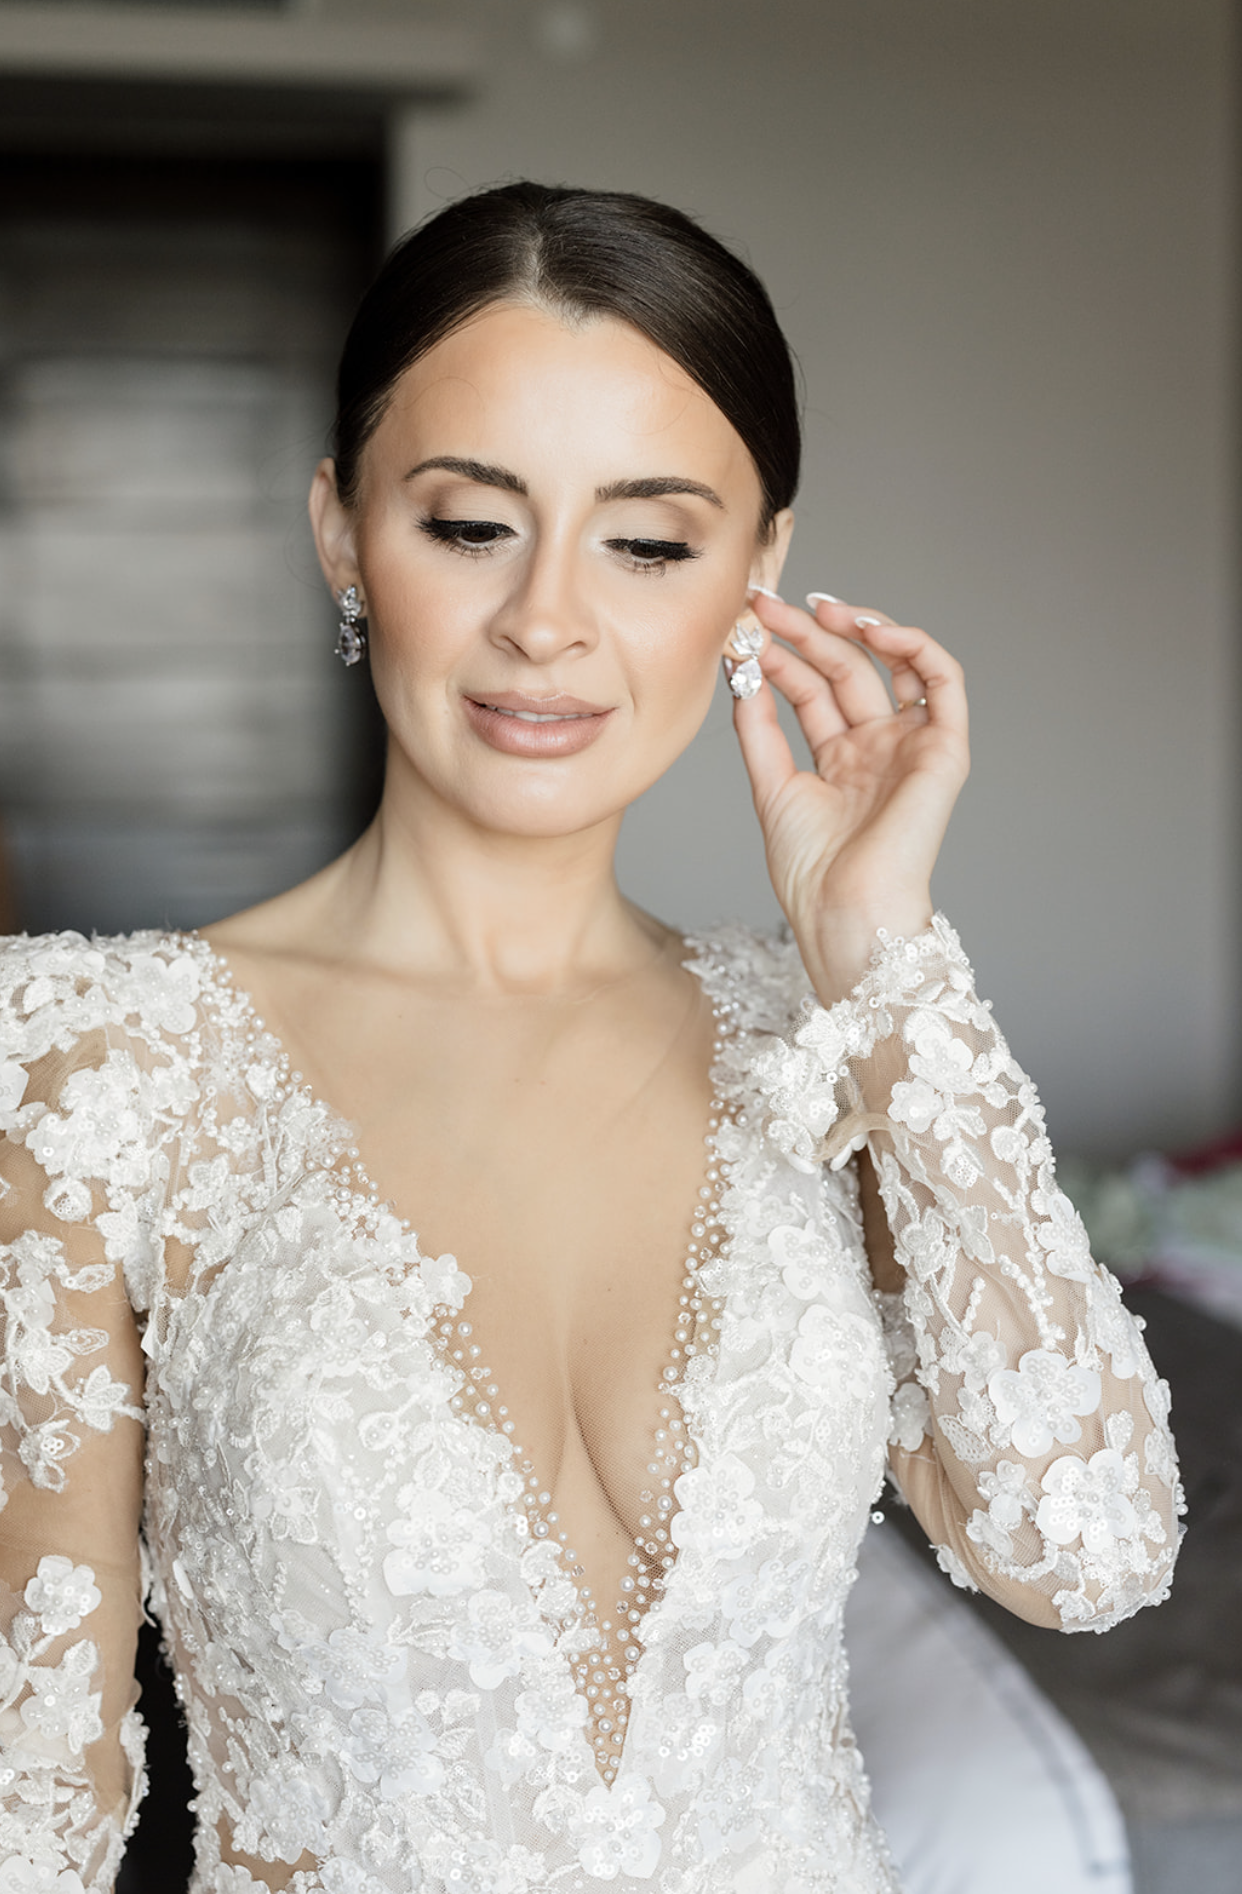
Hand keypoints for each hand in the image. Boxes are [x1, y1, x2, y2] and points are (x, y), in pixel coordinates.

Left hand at [730, 590, 969, 1002]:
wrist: (846, 911)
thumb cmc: (810, 871)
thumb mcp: (771, 786)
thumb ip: (758, 728)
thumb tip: (741, 671)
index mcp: (839, 759)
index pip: (809, 688)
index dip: (780, 653)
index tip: (744, 626)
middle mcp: (877, 747)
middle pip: (844, 670)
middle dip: (807, 632)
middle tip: (767, 603)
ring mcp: (910, 745)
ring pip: (892, 665)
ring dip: (858, 629)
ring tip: (817, 608)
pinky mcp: (944, 750)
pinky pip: (944, 683)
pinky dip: (916, 648)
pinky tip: (873, 630)